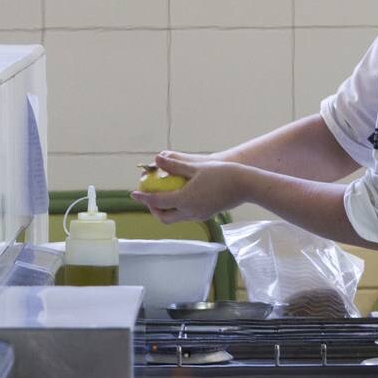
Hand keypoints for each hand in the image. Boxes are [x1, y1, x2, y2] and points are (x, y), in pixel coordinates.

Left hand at [130, 152, 247, 222]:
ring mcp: (198, 215)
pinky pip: (186, 215)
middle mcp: (189, 212)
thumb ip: (174, 165)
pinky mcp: (206, 214)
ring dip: (164, 210)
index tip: (133, 193)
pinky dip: (177, 209)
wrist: (244, 186)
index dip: (143, 197)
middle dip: (152, 209)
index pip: (157, 201)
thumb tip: (156, 159)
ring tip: (161, 197)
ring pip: (175, 218)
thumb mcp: (195, 167)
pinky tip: (179, 197)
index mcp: (184, 200)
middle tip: (147, 198)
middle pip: (164, 217)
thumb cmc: (221, 173)